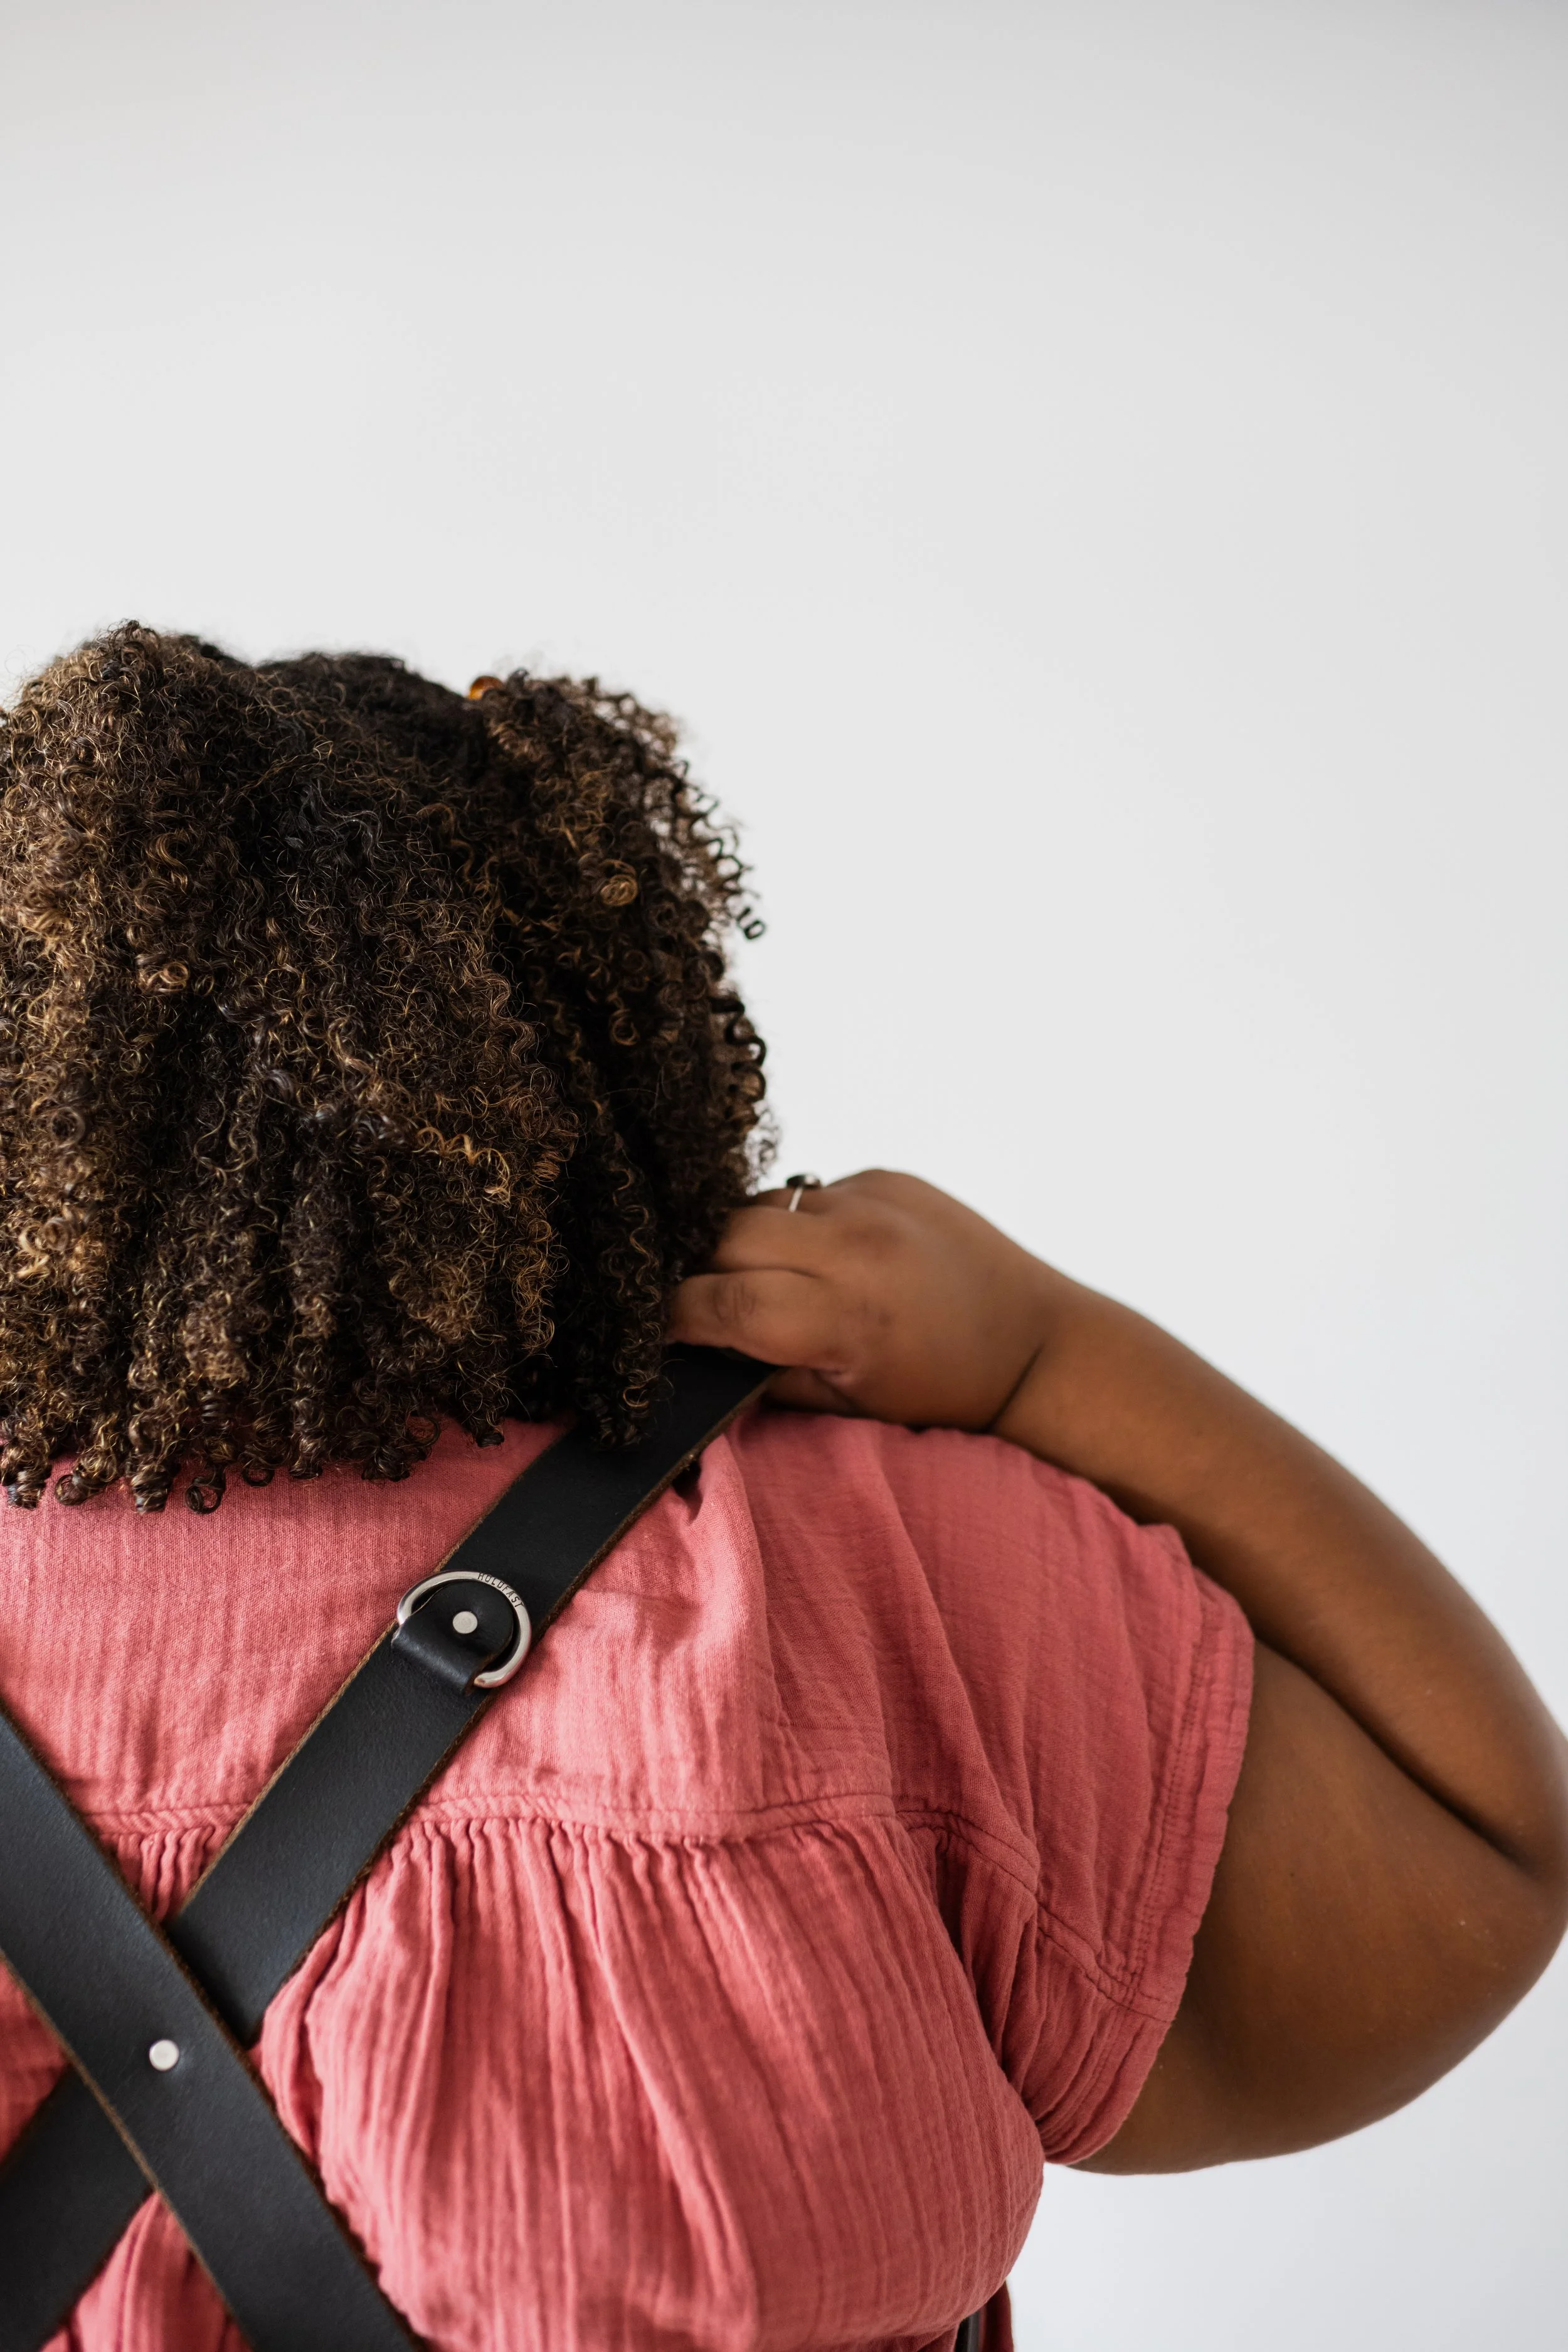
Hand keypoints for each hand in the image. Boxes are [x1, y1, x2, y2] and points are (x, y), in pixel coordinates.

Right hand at [668, 1168, 1059, 1428]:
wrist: (1034, 1340)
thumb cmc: (942, 1389)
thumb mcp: (849, 1405)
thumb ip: (766, 1379)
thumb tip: (695, 1361)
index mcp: (847, 1318)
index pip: (724, 1303)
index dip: (677, 1318)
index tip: (658, 1331)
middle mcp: (857, 1248)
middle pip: (728, 1239)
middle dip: (703, 1272)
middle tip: (706, 1305)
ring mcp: (873, 1202)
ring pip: (762, 1206)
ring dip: (748, 1242)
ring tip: (766, 1279)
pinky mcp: (886, 1177)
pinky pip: (809, 1191)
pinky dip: (797, 1223)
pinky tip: (819, 1255)